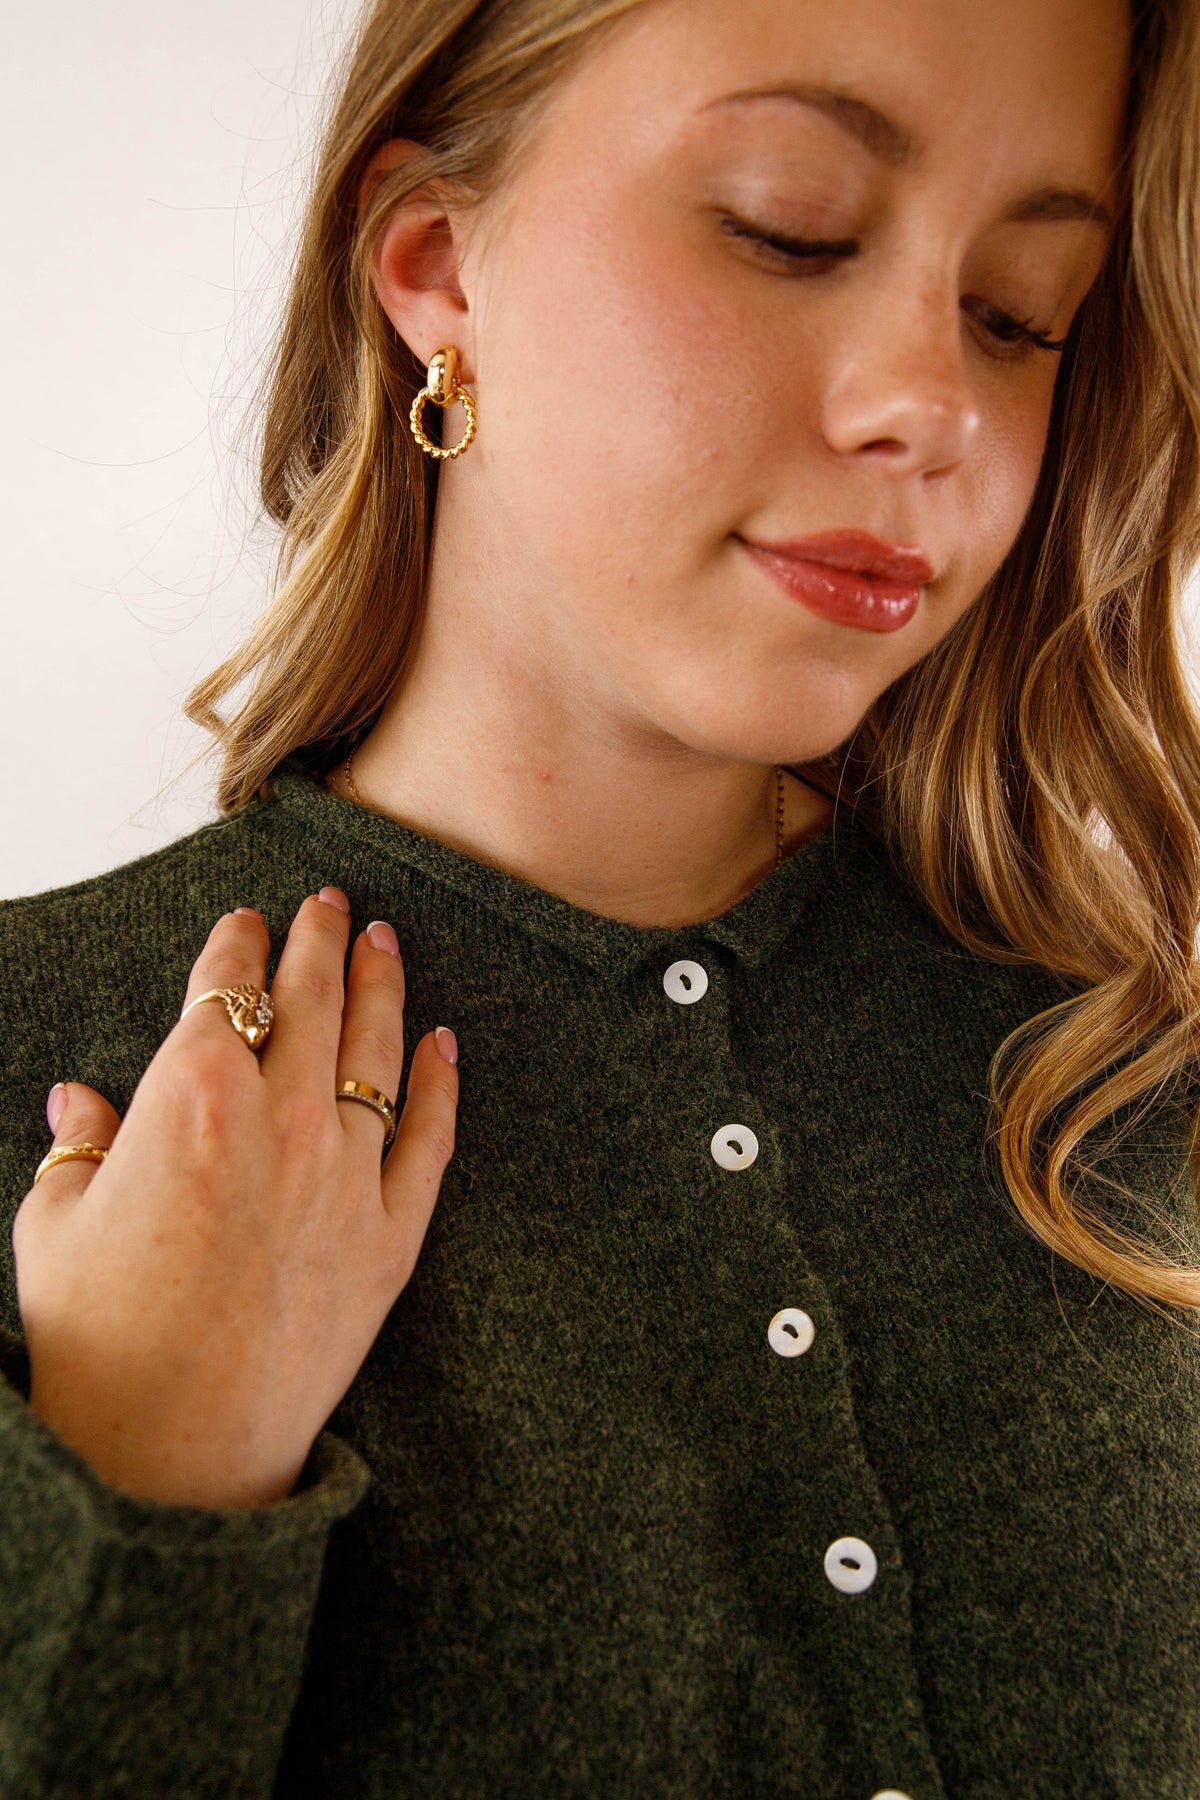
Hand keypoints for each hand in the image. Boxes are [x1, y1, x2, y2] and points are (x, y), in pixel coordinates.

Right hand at [11, 889, 458, 1508]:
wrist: (170, 1454)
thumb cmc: (98, 1340)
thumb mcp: (56, 1225)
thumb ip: (80, 1146)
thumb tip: (80, 1098)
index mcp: (190, 1094)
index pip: (222, 985)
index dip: (236, 944)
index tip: (247, 922)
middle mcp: (279, 1116)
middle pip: (311, 996)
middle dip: (320, 937)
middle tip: (332, 903)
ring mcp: (346, 1172)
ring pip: (376, 1048)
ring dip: (382, 983)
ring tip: (385, 941)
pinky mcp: (393, 1234)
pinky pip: (431, 1137)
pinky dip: (443, 1082)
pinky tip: (445, 1042)